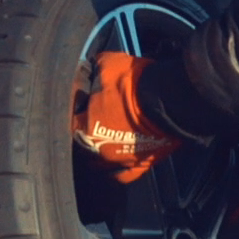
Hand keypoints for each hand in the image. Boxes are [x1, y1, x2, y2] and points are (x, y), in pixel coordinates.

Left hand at [73, 52, 180, 182]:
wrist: (167, 99)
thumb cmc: (137, 83)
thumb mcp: (109, 64)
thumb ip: (96, 68)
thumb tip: (93, 66)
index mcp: (86, 126)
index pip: (71, 122)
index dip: (77, 110)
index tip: (83, 100)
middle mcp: (98, 148)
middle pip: (84, 144)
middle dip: (88, 131)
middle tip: (96, 117)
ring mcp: (119, 159)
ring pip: (101, 160)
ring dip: (101, 149)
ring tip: (106, 138)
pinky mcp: (139, 164)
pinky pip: (123, 174)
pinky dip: (119, 170)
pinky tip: (116, 164)